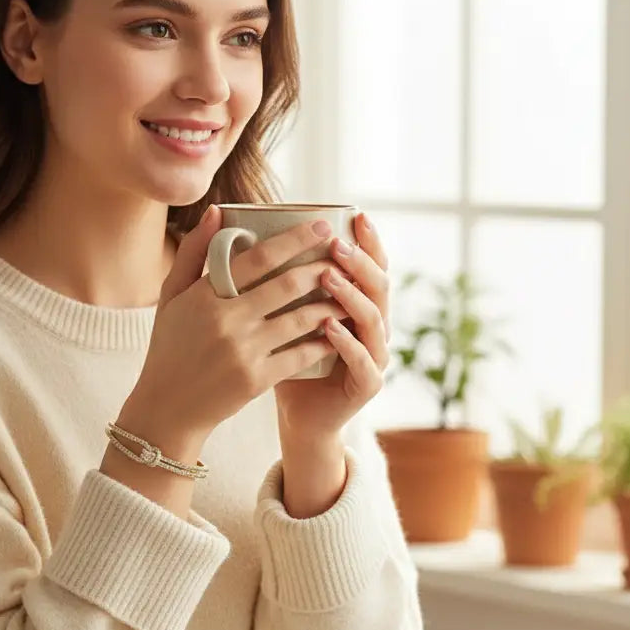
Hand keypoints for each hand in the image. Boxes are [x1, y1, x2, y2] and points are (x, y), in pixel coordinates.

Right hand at [117, 208, 348, 456]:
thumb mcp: (171, 296)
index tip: (320, 225)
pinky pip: (299, 355)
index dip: (294, 239)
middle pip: (287, 285)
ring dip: (330, 303)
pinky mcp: (256, 380)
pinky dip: (322, 341)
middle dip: (322, 267)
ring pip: (300, 319)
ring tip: (350, 290)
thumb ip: (193, 252)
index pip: (258, 258)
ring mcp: (242, 352)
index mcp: (204, 296)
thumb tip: (217, 210)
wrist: (167, 407)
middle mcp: (225, 321)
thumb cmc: (170, 346)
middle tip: (345, 255)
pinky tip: (337, 330)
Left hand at [274, 212, 390, 442]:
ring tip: (328, 277)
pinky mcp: (367, 384)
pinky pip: (363, 360)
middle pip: (380, 285)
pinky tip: (329, 327)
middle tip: (336, 243)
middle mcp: (374, 325)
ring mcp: (375, 355)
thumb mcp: (280, 314)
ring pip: (374, 319)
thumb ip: (277, 280)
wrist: (297, 414)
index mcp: (358, 303)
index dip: (369, 241)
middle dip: (360, 262)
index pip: (372, 265)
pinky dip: (347, 342)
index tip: (355, 215)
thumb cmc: (285, 358)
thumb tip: (249, 235)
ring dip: (351, 295)